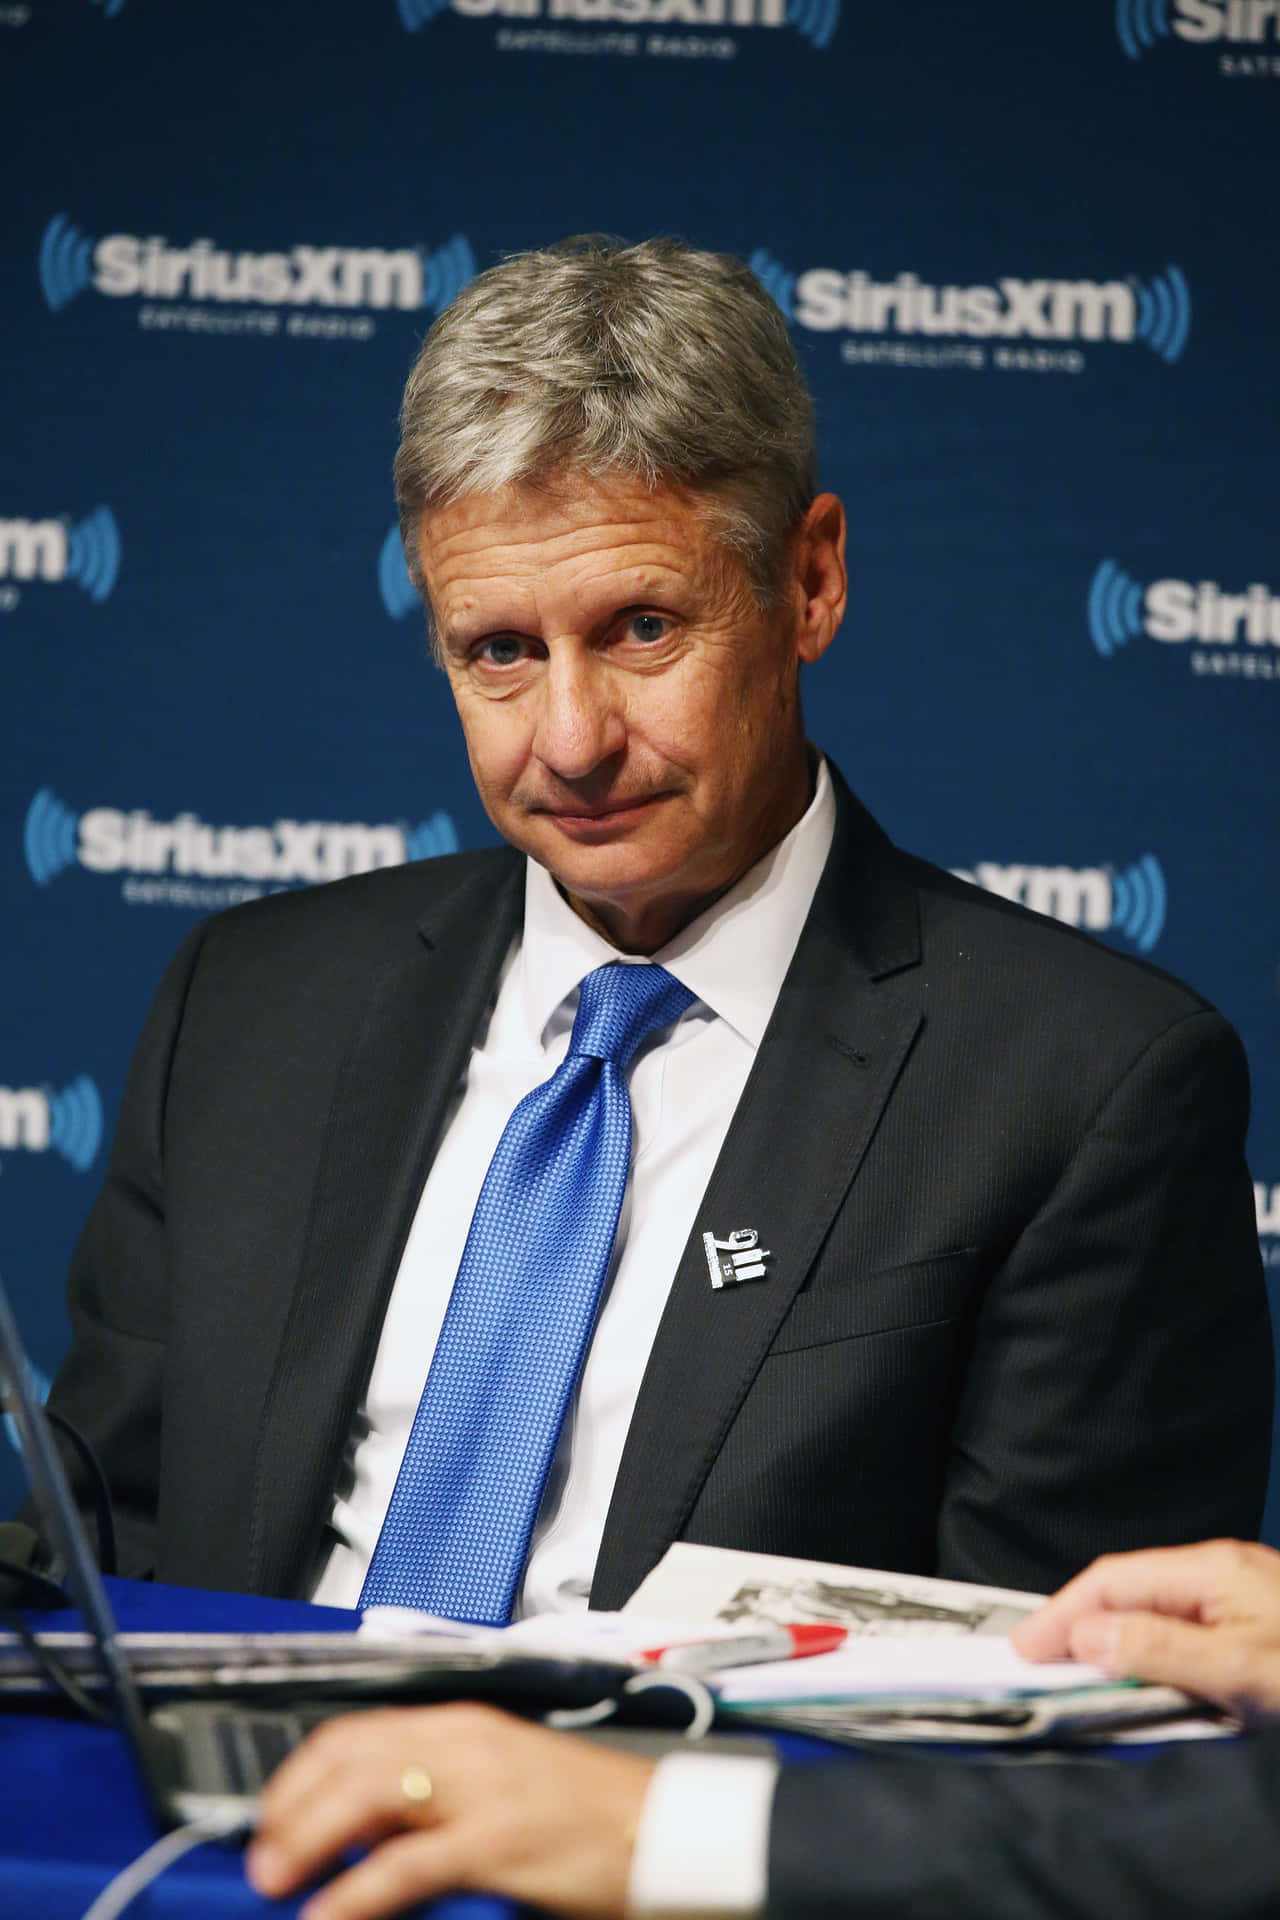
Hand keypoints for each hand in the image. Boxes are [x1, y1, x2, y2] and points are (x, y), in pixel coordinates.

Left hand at [245, 1702, 653, 1919]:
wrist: (666, 1829)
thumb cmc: (590, 1816)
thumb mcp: (504, 1786)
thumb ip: (441, 1796)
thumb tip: (368, 1834)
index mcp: (464, 1726)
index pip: (355, 1732)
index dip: (300, 1774)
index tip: (270, 1814)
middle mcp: (466, 1744)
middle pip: (348, 1757)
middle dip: (289, 1805)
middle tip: (257, 1854)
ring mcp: (482, 1790)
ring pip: (366, 1795)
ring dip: (305, 1838)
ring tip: (272, 1879)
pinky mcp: (500, 1842)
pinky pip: (406, 1866)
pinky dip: (354, 1893)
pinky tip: (326, 1917)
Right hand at [1011, 1539, 1279, 1722]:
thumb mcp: (1240, 1670)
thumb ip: (1161, 1651)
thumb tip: (1086, 1637)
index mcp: (1212, 1570)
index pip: (1111, 1581)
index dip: (1061, 1614)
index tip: (1024, 1649)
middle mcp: (1220, 1573)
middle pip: (1128, 1591)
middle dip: (1078, 1624)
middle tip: (1037, 1664)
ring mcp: (1238, 1595)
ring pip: (1154, 1611)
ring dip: (1114, 1642)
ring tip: (1079, 1674)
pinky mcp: (1254, 1622)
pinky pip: (1182, 1629)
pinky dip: (1150, 1652)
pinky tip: (1144, 1677)